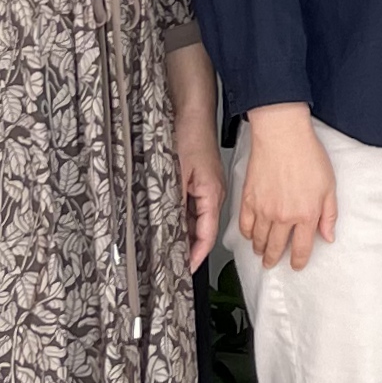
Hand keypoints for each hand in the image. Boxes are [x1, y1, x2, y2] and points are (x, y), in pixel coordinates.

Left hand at [174, 107, 224, 273]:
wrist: (194, 113)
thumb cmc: (191, 136)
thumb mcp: (176, 172)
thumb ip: (173, 201)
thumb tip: (167, 227)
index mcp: (213, 195)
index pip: (207, 235)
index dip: (197, 255)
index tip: (186, 269)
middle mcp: (214, 194)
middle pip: (203, 230)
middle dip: (189, 248)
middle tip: (173, 264)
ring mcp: (208, 188)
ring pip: (196, 219)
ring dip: (184, 233)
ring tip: (168, 248)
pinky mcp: (201, 182)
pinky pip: (193, 207)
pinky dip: (182, 218)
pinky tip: (168, 222)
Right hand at [237, 104, 336, 270]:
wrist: (282, 135)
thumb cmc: (307, 155)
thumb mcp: (329, 186)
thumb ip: (329, 215)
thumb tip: (328, 236)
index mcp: (305, 215)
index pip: (302, 249)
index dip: (299, 261)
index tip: (297, 265)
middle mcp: (283, 217)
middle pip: (276, 248)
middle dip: (275, 259)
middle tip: (273, 263)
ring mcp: (263, 210)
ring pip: (259, 240)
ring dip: (260, 249)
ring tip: (261, 252)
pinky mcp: (248, 199)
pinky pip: (244, 225)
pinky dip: (247, 234)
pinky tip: (250, 235)